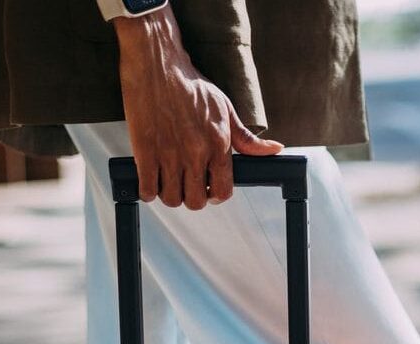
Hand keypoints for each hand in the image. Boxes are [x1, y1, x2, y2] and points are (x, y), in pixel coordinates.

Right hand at [113, 7, 282, 209]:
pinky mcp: (145, 151)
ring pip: (171, 198)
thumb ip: (247, 139)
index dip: (216, 195)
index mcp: (218, 145)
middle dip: (192, 197)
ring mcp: (169, 154)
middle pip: (196, 201)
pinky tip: (151, 177)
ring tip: (168, 179)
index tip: (208, 189)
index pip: (223, 192)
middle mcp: (196, 153)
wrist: (159, 66)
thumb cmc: (192, 87)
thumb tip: (275, 150)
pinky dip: (148, 189)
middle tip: (186, 184)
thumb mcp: (226, 110)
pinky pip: (148, 189)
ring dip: (169, 194)